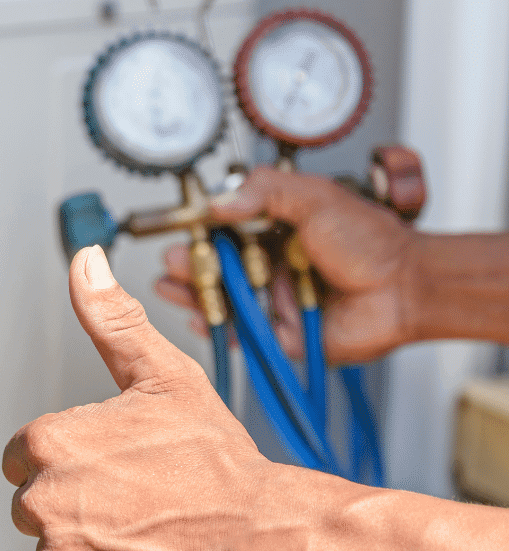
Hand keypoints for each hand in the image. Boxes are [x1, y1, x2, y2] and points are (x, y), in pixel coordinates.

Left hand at [2, 245, 283, 550]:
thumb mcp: (163, 375)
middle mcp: (43, 502)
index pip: (21, 456)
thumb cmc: (215, 460)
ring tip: (143, 529)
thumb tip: (85, 262)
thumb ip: (111, 320)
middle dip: (73, 500)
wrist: (261, 536)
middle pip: (34, 503)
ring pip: (56, 550)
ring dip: (89, 544)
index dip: (66, 458)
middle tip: (133, 496)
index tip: (107, 463)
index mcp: (48, 445)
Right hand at [155, 166, 420, 362]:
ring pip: (223, 300)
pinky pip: (240, 334)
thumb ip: (266, 191)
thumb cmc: (371, 242)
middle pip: (217, 268)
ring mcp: (273, 301)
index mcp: (277, 231)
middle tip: (170, 262)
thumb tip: (218, 202)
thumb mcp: (315, 198)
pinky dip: (216, 328)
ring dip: (194, 294)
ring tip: (170, 286)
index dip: (200, 232)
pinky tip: (197, 317)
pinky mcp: (279, 335)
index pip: (226, 230)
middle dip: (188, 266)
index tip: (179, 230)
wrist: (405, 287)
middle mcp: (271, 266)